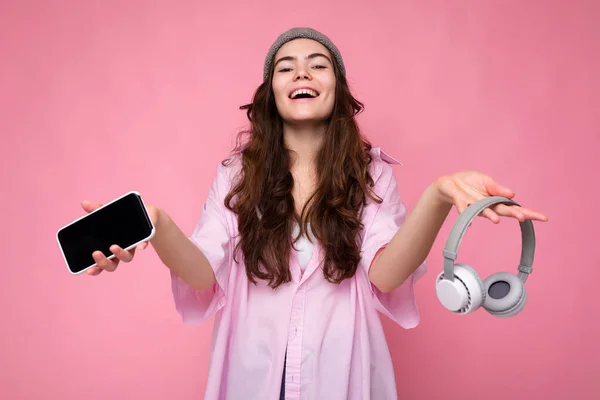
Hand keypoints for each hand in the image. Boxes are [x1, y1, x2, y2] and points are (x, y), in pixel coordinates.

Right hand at [80, 200, 159, 275]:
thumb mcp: (109, 213)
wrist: (147, 214)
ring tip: (113, 247)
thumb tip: (84, 203)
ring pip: (126, 258)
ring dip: (119, 254)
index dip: (94, 269)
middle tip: (96, 254)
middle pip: (112, 265)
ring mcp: (132, 247)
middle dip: (103, 262)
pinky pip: (143, 244)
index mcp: (108, 248)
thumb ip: (97, 209)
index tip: (87, 270)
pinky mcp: (144, 239)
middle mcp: (120, 251)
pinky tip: (141, 246)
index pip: (100, 263)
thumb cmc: (124, 218)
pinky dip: (142, 245)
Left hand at [434, 171, 548, 223]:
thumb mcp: (487, 181)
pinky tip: (469, 221)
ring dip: (490, 215)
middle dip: (513, 214)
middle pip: (503, 212)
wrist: (450, 183)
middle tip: (523, 218)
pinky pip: (462, 208)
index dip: (529, 212)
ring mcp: (473, 206)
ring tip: (496, 220)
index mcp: (496, 200)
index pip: (515, 207)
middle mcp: (487, 206)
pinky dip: (464, 212)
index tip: (544, 218)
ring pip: (484, 212)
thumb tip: (512, 194)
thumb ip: (498, 188)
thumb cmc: (470, 182)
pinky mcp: (460, 203)